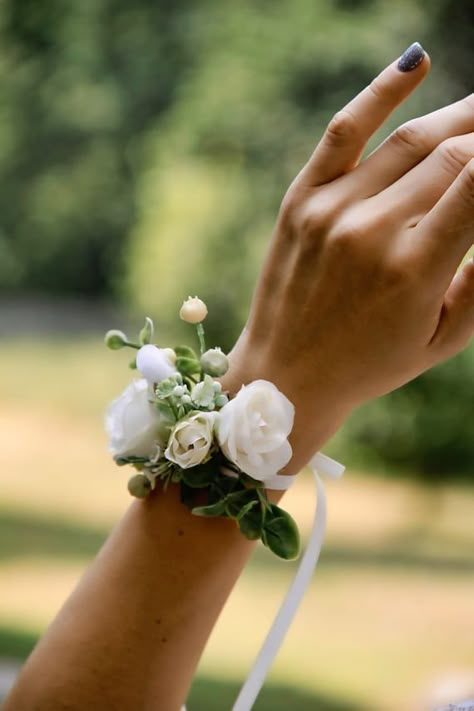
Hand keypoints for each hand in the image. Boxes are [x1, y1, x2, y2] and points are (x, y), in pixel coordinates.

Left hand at [222, 46, 473, 470]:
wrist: (285, 375)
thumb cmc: (371, 364)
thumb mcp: (443, 339)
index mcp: (414, 269)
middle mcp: (371, 230)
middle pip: (452, 153)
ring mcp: (331, 210)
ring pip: (410, 140)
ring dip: (457, 117)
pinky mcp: (301, 201)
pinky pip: (345, 131)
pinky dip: (382, 91)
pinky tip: (417, 61)